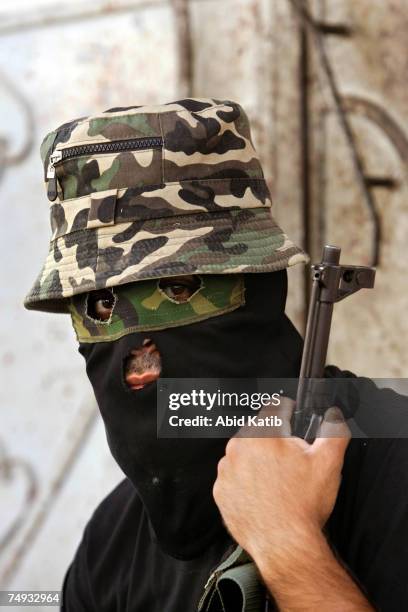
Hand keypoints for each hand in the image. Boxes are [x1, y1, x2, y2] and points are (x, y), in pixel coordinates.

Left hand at [213, 398, 349, 561]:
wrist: (284, 545)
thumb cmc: (304, 504)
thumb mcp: (328, 463)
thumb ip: (334, 432)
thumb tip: (334, 416)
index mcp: (262, 433)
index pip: (273, 407)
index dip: (287, 410)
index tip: (291, 415)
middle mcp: (238, 447)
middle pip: (257, 431)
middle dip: (273, 440)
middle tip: (290, 461)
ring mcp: (226, 470)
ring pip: (244, 454)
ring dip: (257, 460)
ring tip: (277, 481)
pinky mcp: (220, 491)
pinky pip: (234, 477)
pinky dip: (245, 481)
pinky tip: (263, 494)